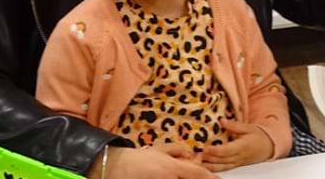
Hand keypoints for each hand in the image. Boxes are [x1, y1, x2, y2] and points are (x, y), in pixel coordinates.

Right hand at [88, 145, 217, 178]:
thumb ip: (176, 150)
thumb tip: (191, 153)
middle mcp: (169, 178)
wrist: (115, 167)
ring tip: (171, 173)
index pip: (197, 174)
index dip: (210, 177)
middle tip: (207, 177)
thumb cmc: (137, 158)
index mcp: (172, 167)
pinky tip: (164, 177)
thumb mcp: (158, 149)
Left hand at [201, 119, 273, 171]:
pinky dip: (214, 168)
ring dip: (209, 165)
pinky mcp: (236, 165)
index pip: (226, 151)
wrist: (269, 147)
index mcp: (242, 146)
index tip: (205, 148)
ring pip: (221, 166)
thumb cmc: (259, 136)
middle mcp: (239, 157)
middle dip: (208, 158)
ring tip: (197, 161)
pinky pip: (224, 168)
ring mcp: (237, 163)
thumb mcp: (248, 128)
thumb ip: (234, 126)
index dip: (215, 150)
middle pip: (221, 160)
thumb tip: (221, 121)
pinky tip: (205, 166)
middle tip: (195, 155)